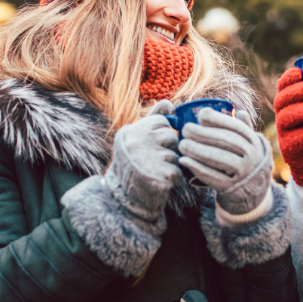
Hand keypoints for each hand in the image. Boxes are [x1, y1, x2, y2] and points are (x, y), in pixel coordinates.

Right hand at [105, 100, 183, 220]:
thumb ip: (153, 118)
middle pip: (171, 137)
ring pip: (176, 155)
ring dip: (171, 165)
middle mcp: (137, 142)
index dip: (162, 135)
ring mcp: (148, 159)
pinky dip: (174, 179)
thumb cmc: (133, 164)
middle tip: (154, 160)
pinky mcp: (159, 176)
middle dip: (169, 149)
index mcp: (131, 131)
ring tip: (155, 172)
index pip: (162, 121)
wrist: (123, 199)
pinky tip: (161, 182)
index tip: (152, 146)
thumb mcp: (137, 138)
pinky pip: (179, 172)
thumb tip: (169, 102)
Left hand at [178, 109, 271, 214]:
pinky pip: (213, 177)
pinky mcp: (231, 187)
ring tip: (182, 144)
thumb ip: (243, 127)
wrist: (252, 189)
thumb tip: (239, 111)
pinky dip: (197, 168)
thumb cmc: (244, 159)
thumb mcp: (249, 144)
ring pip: (219, 159)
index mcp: (254, 141)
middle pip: (226, 142)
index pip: (236, 127)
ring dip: (198, 150)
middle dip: (203, 134)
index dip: (218, 119)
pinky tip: (184, 160)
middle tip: (185, 129)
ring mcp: (243, 173)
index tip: (201, 115)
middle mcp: (252, 156)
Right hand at [274, 67, 302, 188]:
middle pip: (281, 101)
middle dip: (294, 92)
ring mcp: (286, 134)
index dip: (288, 78)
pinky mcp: (291, 150)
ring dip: (300, 111)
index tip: (300, 72)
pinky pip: (295, 140)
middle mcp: (285, 117)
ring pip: (285, 118)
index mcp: (293, 103)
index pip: (283, 87)